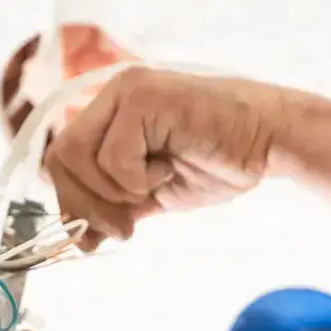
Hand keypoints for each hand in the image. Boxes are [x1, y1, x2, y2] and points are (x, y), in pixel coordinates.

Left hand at [43, 68, 286, 248]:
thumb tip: (79, 239)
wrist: (270, 141)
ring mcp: (126, 91)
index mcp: (110, 113)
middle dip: (87, 206)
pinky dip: (139, 178)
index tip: (96, 236)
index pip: (61, 160)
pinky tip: (171, 166)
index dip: (72, 203)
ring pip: (79, 158)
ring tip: (156, 187)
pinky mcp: (143, 96)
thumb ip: (116, 206)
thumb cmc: (220, 160)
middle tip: (126, 228)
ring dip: (115, 191)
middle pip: (60, 159)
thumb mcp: (155, 192)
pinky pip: (113, 156)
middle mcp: (112, 95)